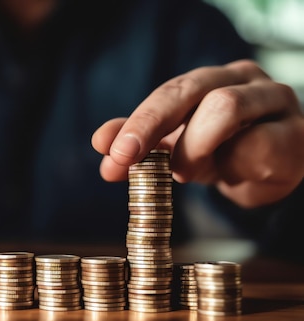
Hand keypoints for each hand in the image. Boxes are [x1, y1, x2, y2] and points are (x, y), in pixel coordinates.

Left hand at [92, 59, 303, 207]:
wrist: (275, 170)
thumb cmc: (222, 153)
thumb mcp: (176, 148)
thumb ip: (141, 143)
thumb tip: (102, 143)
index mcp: (209, 81)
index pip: (168, 93)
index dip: (137, 122)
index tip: (110, 153)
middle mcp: (241, 79)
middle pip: (191, 89)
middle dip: (151, 125)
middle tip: (127, 160)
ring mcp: (273, 100)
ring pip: (225, 107)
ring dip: (195, 147)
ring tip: (187, 172)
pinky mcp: (296, 133)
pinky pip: (259, 145)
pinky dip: (236, 167)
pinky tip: (236, 175)